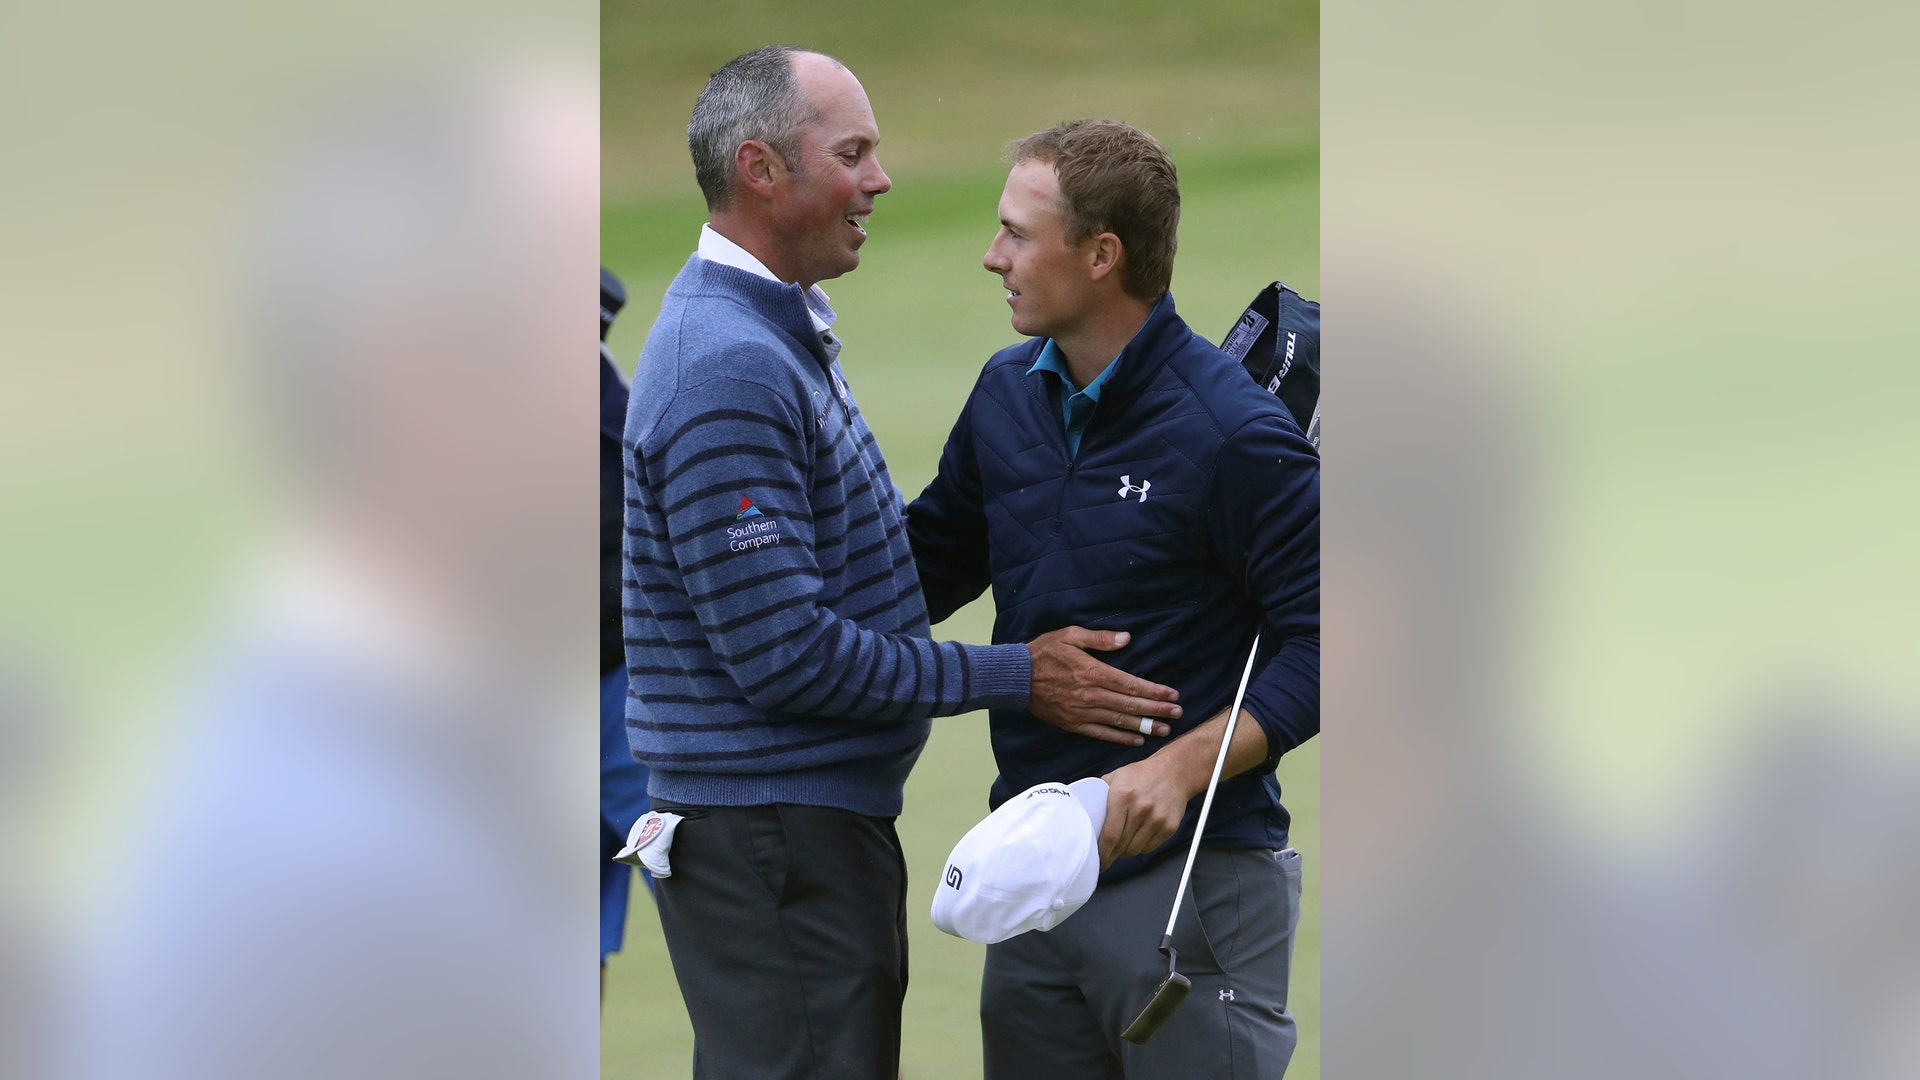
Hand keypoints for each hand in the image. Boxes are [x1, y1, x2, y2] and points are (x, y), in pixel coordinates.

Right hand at [1026, 626, 1180, 746]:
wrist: (1015, 677)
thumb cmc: (1043, 652)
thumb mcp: (1070, 635)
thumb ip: (1100, 638)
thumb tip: (1127, 639)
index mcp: (1093, 672)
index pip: (1131, 684)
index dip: (1154, 691)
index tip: (1173, 695)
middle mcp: (1091, 695)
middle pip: (1130, 705)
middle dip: (1157, 710)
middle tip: (1177, 714)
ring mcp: (1082, 712)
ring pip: (1119, 721)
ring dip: (1144, 726)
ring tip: (1165, 730)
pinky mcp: (1073, 724)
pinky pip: (1101, 734)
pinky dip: (1121, 738)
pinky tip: (1137, 739)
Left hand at [1097, 754, 1198, 868]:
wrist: (1174, 771)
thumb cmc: (1143, 774)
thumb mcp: (1116, 777)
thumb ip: (1099, 794)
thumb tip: (1084, 812)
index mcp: (1123, 796)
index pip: (1110, 835)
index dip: (1102, 853)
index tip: (1097, 860)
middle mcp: (1141, 808)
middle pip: (1121, 845)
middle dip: (1111, 854)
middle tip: (1106, 855)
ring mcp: (1157, 819)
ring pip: (1135, 850)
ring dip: (1125, 852)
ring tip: (1121, 845)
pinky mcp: (1169, 827)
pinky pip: (1149, 848)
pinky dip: (1140, 848)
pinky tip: (1135, 839)